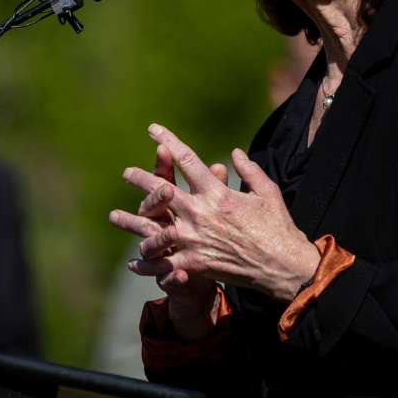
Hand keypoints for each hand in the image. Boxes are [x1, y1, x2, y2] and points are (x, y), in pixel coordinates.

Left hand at [111, 124, 319, 303]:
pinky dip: (148, 264)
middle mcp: (201, 213)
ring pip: (154, 228)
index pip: (187, 160)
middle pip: (161, 191)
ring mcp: (195, 239)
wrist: (283, 266)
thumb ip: (248, 170)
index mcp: (217, 192)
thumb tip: (233, 152)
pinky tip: (133, 262)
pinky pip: (164, 263)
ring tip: (115, 217)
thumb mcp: (267, 192)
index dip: (167, 142)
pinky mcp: (195, 264)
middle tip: (127, 173)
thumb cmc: (278, 227)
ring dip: (132, 222)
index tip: (153, 130)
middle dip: (141, 180)